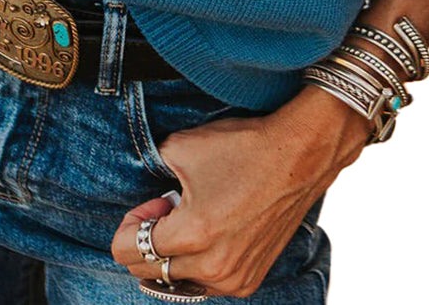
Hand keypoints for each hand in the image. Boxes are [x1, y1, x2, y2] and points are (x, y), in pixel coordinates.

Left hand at [111, 93, 370, 296]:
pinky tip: (213, 229)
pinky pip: (207, 281)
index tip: (151, 202)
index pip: (130, 252)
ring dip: (175, 252)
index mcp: (193, 234)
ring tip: (194, 216)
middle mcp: (213, 266)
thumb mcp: (179, 148)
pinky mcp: (250, 280)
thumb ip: (151, 176)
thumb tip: (149, 200)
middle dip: (149, 238)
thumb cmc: (241, 148)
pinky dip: (199, 260)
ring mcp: (234, 278)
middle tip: (168, 206)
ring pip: (179, 279)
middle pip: (150, 270)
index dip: (131, 223)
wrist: (297, 157)